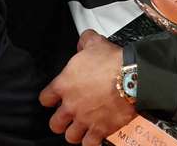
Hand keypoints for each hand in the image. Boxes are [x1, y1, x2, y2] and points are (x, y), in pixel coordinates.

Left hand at [39, 30, 136, 144]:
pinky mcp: (100, 130)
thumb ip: (84, 42)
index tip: (55, 99)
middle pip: (55, 124)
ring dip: (75, 133)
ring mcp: (84, 119)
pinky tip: (95, 137)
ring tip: (82, 128)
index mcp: (64, 85)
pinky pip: (89, 145)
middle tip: (68, 117)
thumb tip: (82, 42)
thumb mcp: (94, 43)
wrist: (132, 76)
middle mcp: (70, 105)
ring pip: (70, 137)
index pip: (45, 99)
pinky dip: (91, 142)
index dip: (50, 99)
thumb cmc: (112, 61)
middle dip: (61, 122)